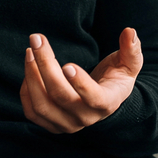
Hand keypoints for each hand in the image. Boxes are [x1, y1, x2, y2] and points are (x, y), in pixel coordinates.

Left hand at [19, 28, 141, 133]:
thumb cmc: (116, 78)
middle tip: (37, 39)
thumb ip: (131, 49)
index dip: (80, 84)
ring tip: (30, 52)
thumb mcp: (129, 64)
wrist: (104, 100)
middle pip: (61, 96)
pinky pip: (32, 112)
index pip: (94, 98)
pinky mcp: (51, 125)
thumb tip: (129, 32)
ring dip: (32, 76)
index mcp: (107, 103)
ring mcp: (67, 124)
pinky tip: (30, 69)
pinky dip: (27, 89)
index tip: (67, 64)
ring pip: (42, 105)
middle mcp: (86, 118)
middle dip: (45, 65)